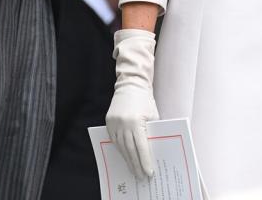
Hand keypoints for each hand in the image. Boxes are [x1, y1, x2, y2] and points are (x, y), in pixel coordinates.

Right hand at [106, 29, 158, 179]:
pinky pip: (114, 141)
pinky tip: (126, 158)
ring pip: (120, 148)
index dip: (145, 161)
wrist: (131, 84)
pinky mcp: (108, 123)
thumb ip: (151, 131)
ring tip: (134, 171)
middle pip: (129, 150)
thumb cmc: (145, 99)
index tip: (149, 173)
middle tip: (141, 177)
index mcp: (136, 121)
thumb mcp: (153, 115)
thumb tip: (152, 151)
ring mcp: (113, 123)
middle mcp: (123, 123)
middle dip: (136, 165)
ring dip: (128, 160)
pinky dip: (121, 150)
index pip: (141, 146)